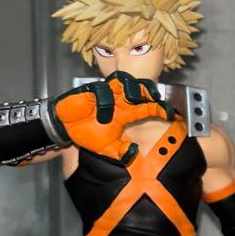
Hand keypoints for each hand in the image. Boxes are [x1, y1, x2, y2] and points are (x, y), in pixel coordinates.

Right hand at [51, 71, 171, 163]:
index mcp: (126, 113)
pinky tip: (103, 115)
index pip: (147, 107)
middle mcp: (119, 101)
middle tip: (154, 98)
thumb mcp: (107, 149)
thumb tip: (134, 154)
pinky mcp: (90, 91)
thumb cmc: (87, 134)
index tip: (170, 114)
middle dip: (148, 90)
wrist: (64, 129)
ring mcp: (105, 93)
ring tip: (133, 99)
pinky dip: (105, 102)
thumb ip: (121, 153)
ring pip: (123, 81)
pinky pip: (101, 90)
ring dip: (130, 88)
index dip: (159, 108)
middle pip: (139, 87)